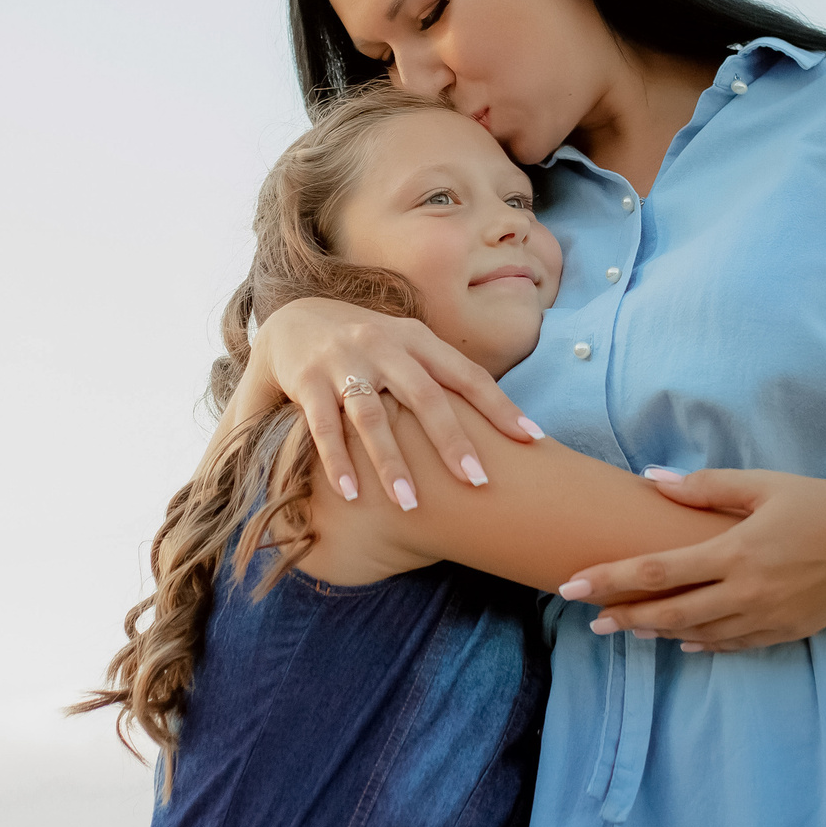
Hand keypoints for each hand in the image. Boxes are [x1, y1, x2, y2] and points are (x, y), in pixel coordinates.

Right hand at [244, 297, 538, 507]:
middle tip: (478, 483)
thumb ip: (441, 381)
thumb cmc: (366, 349)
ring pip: (373, 416)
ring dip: (392, 462)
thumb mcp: (406, 351)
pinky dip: (338, 461)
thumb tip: (501, 428)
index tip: (532, 439)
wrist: (293, 321)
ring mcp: (344, 361)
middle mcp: (384, 345)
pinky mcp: (307, 380)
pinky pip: (324, 426)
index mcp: (417, 339)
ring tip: (410, 505)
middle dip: (453, 441)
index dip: (500, 406)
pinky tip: (352, 494)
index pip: (466, 374)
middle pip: (425, 396)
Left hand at [557, 468, 825, 651]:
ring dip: (658, 632)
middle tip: (591, 621)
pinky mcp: (786, 632)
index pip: (658, 571)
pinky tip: (680, 641)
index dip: (611, 580)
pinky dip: (701, 644)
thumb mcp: (761, 485)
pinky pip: (733, 645)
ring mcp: (767, 618)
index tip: (573, 586)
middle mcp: (747, 591)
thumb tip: (652, 479)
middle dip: (625, 617)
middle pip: (670, 612)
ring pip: (698, 634)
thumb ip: (705, 486)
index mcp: (735, 550)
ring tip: (628, 628)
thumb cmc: (817, 502)